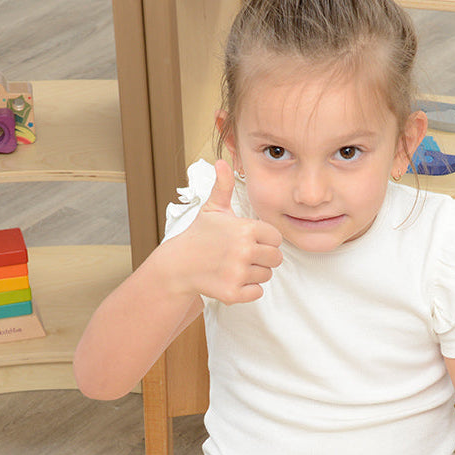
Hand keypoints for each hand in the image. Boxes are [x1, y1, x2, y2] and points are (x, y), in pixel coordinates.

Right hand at [174, 160, 282, 303]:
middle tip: (243, 255)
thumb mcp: (213, 208)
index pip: (276, 238)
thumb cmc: (200, 235)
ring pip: (267, 275)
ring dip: (255, 272)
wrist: (178, 265)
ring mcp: (238, 273)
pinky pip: (258, 292)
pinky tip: (232, 278)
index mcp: (246, 229)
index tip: (248, 240)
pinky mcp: (233, 293)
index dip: (265, 239)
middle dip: (263, 257)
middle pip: (276, 258)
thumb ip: (223, 186)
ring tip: (235, 265)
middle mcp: (244, 250)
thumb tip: (221, 161)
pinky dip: (248, 289)